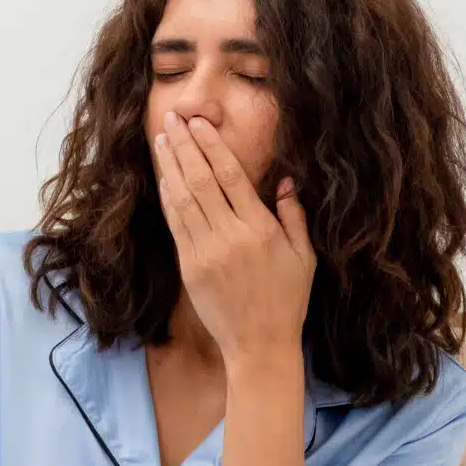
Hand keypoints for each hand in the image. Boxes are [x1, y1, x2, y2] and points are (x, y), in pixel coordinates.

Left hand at [152, 111, 314, 360]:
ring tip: (161, 140)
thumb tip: (286, 181)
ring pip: (182, 199)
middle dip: (183, 146)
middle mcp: (230, 236)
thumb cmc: (287, 301)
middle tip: (172, 119)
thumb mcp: (303, 257)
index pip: (230, 176)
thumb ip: (294, 217)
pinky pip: (176, 225)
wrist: (259, 346)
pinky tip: (164, 178)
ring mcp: (205, 252)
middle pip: (200, 180)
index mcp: (260, 229)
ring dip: (170, 166)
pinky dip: (168, 198)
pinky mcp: (189, 268)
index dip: (211, 146)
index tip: (199, 123)